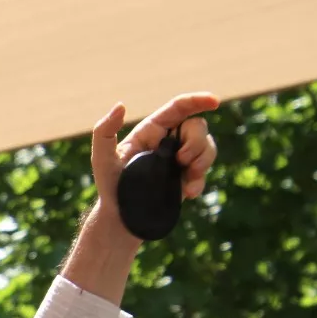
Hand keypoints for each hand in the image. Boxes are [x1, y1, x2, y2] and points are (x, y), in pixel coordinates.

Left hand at [89, 92, 220, 237]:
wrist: (121, 217)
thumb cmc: (109, 185)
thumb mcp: (102, 158)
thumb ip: (105, 131)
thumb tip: (121, 105)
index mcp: (152, 130)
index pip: (178, 108)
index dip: (198, 100)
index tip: (214, 101)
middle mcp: (169, 141)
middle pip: (198, 127)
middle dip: (196, 141)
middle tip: (181, 160)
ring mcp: (180, 159)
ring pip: (207, 147)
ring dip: (204, 159)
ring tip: (189, 175)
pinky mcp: (186, 178)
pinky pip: (205, 172)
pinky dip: (201, 181)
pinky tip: (188, 193)